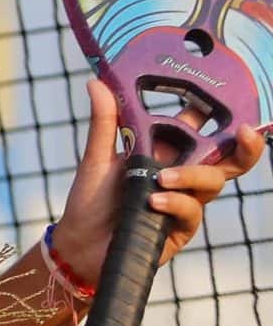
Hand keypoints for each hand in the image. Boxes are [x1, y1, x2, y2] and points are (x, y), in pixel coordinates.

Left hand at [49, 79, 264, 276]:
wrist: (80, 244)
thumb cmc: (91, 200)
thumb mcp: (97, 158)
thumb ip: (105, 122)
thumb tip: (97, 82)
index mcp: (166, 153)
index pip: (200, 130)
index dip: (219, 114)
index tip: (229, 96)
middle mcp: (182, 175)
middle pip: (226, 159)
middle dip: (245, 146)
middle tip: (245, 131)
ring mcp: (185, 201)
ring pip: (211, 182)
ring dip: (189, 176)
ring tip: (160, 178)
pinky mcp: (181, 229)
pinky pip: (191, 211)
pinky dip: (174, 202)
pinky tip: (153, 201)